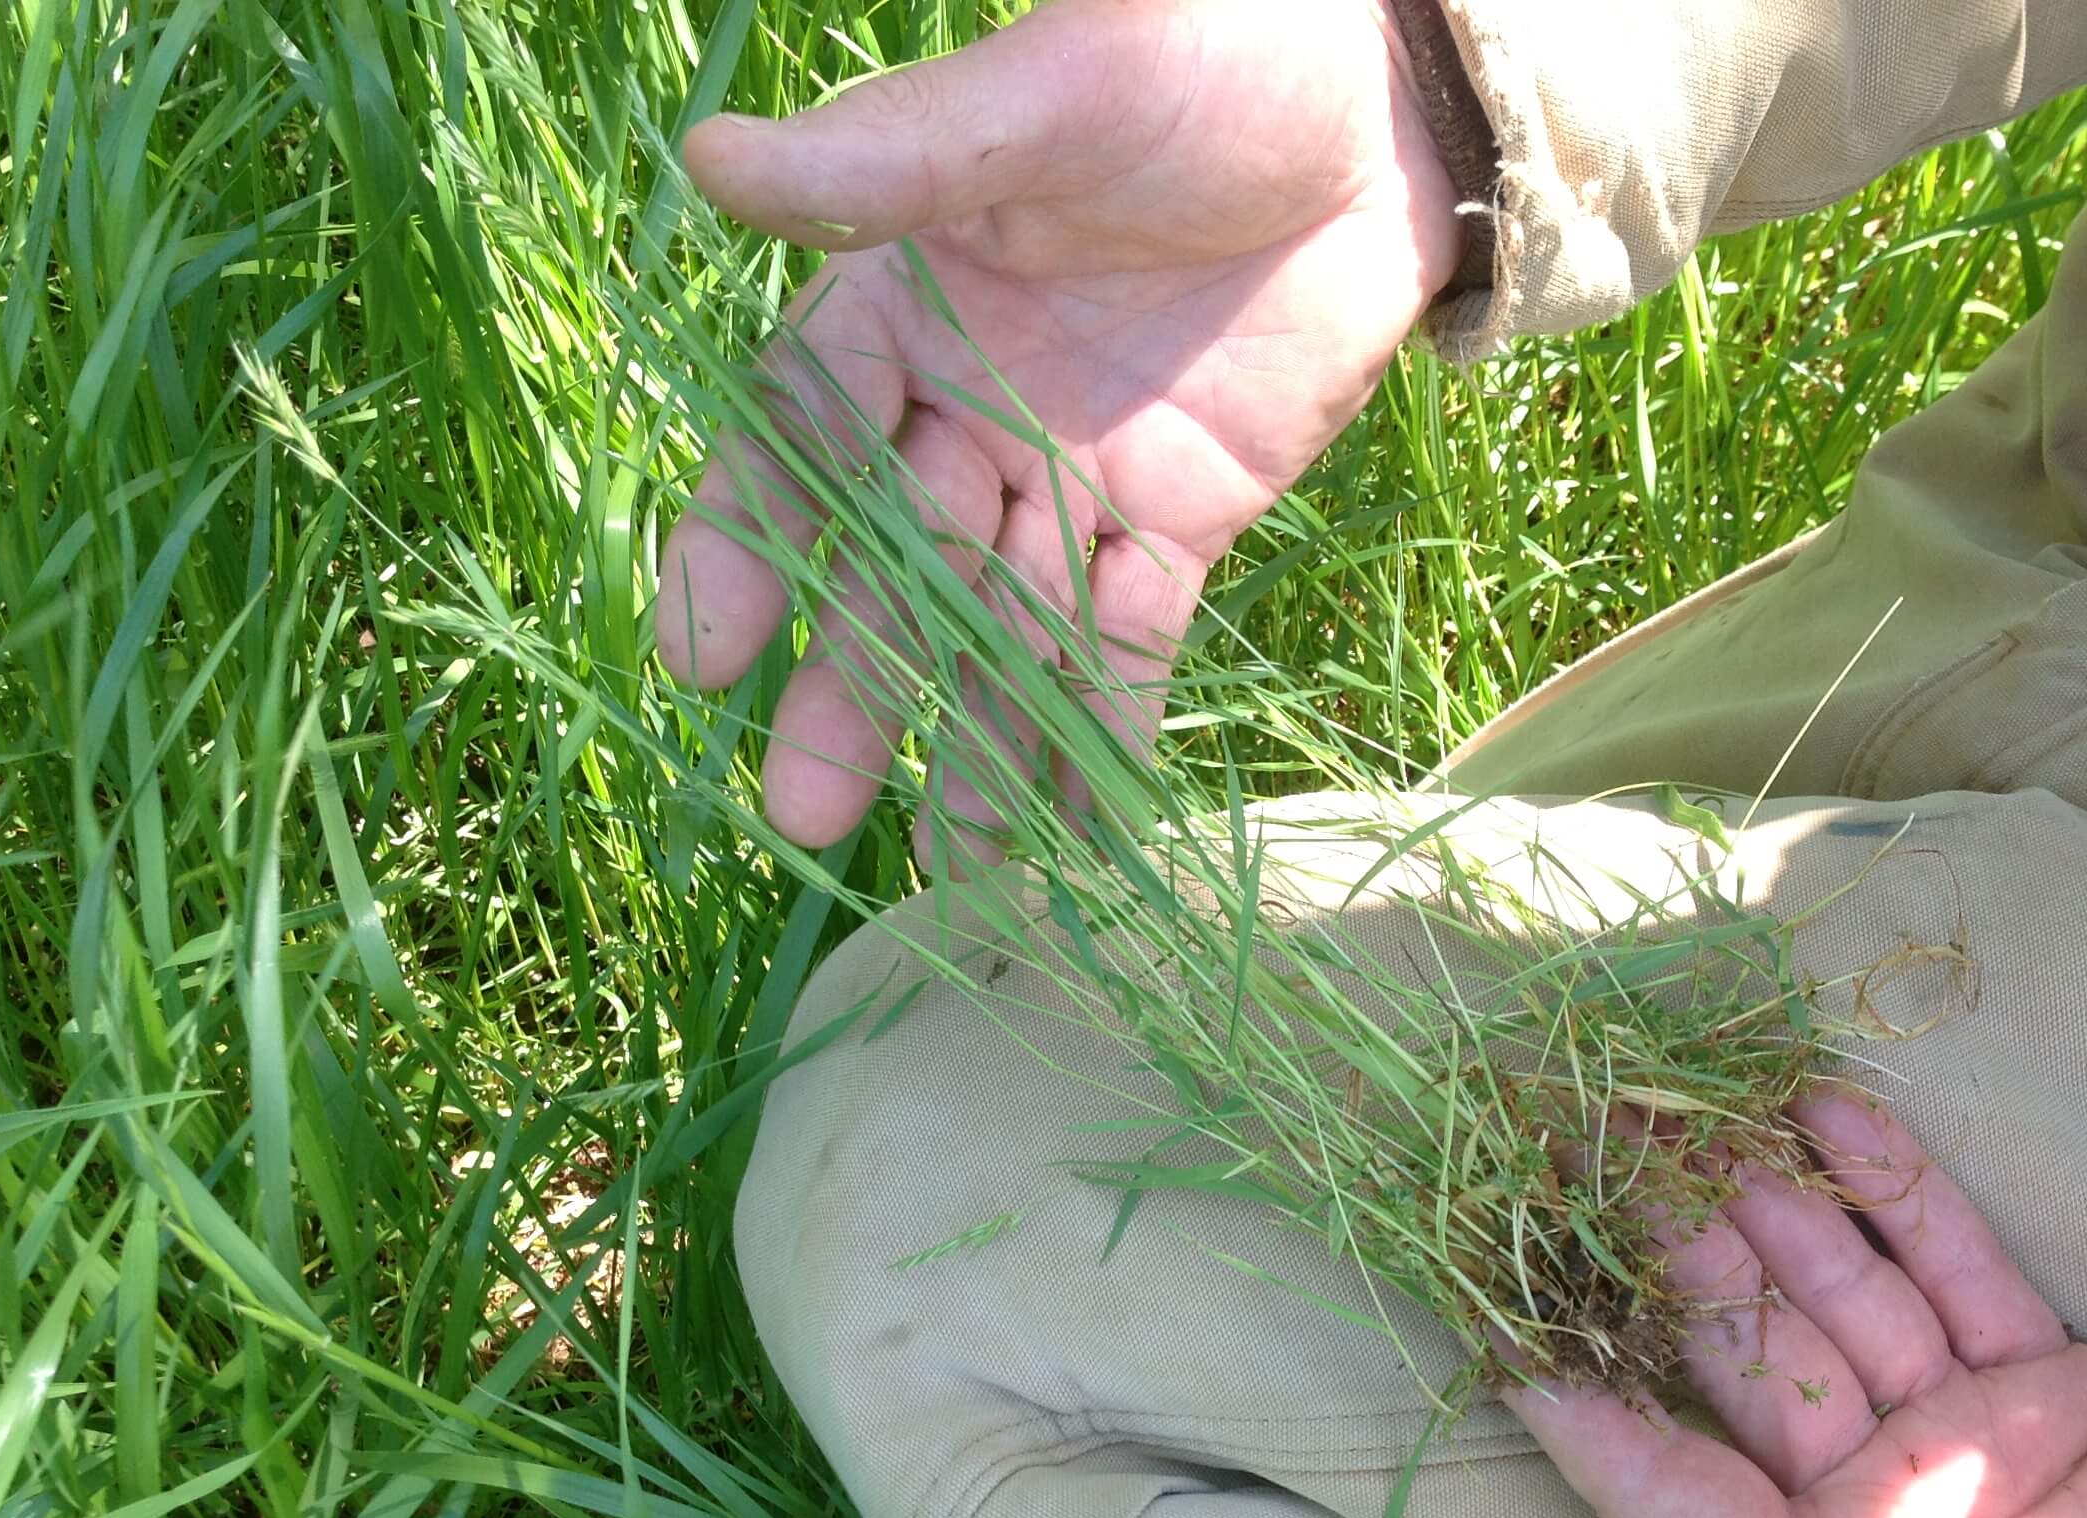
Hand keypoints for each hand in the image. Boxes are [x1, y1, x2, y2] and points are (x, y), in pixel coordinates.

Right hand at [660, 0, 1463, 865]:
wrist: (1382, 101)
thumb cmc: (1202, 53)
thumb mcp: (1046, 95)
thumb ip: (895, 156)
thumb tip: (712, 161)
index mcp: (900, 302)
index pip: (798, 441)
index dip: (748, 546)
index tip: (705, 654)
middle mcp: (965, 407)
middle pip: (892, 567)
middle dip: (854, 687)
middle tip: (807, 812)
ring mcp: (1070, 474)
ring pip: (1005, 628)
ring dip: (976, 742)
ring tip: (948, 868)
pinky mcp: (1178, 520)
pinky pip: (1128, 640)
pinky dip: (1103, 729)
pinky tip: (1073, 831)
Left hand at [1506, 1089, 2086, 1517]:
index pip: (1669, 1483)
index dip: (1585, 1406)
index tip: (1498, 1315)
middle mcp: (1859, 1498)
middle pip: (1742, 1357)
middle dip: (1668, 1251)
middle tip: (1584, 1141)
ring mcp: (1945, 1430)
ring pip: (1833, 1294)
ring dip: (1765, 1199)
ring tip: (1685, 1098)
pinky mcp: (2033, 1379)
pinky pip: (1950, 1269)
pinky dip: (1897, 1193)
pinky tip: (1828, 1106)